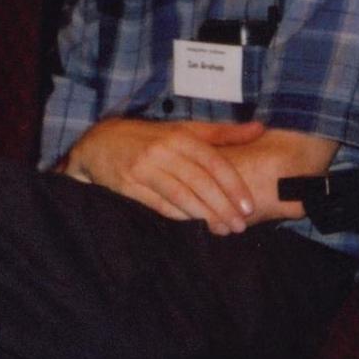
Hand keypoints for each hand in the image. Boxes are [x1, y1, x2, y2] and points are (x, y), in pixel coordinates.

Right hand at [60, 118, 265, 234]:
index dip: (233, 186)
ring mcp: (143, 169)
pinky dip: (179, 216)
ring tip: (223, 230)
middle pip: (199, 182)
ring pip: (180, 196)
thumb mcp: (182, 129)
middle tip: (240, 225)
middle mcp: (162, 151)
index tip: (248, 206)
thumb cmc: (148, 138)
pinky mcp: (127, 185)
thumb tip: (260, 128)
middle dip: (222, 206)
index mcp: (179, 136)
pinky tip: (194, 225)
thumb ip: (221, 132)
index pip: (213, 163)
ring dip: (204, 215)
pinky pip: (159, 204)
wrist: (98, 143)